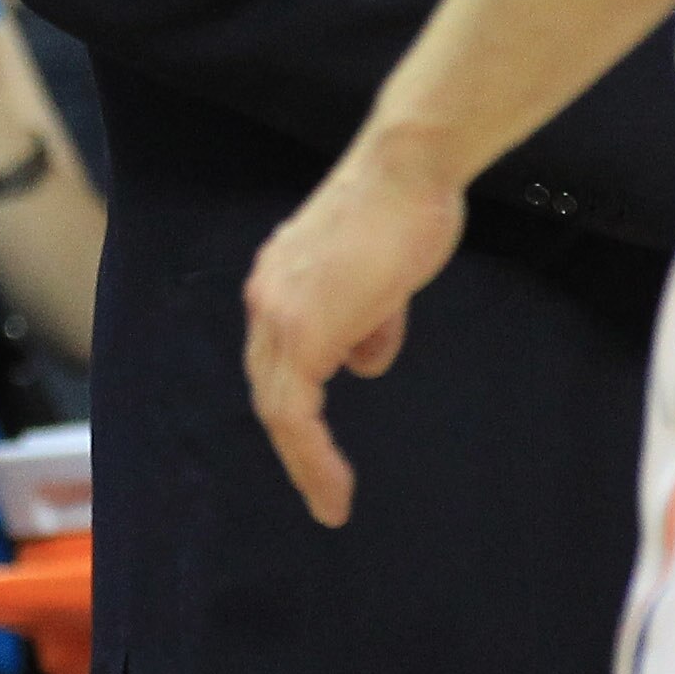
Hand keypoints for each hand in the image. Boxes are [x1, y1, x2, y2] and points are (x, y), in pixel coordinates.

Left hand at [241, 140, 464, 524]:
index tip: (313, 444)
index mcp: (279, 279)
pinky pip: (297, 414)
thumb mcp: (381, 276)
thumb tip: (362, 363)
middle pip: (269, 387)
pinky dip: (312, 458)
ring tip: (332, 503)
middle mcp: (267, 297)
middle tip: (322, 489)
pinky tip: (335, 489)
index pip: (276, 357)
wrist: (407, 170)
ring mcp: (280, 314)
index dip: (294, 403)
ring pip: (278, 408)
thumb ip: (367, 319)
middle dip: (294, 443)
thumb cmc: (405, 209)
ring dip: (304, 463)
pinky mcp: (305, 332)